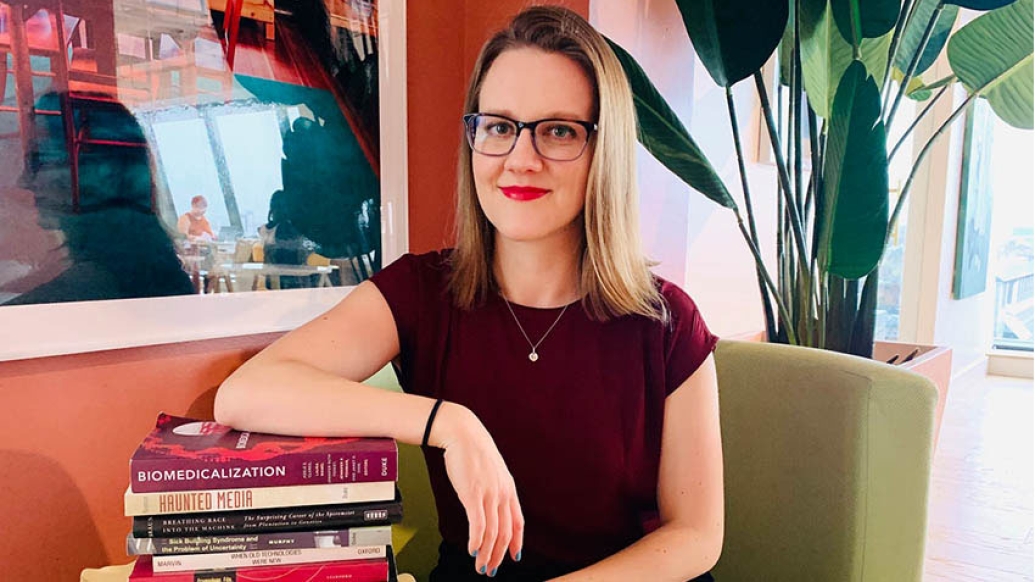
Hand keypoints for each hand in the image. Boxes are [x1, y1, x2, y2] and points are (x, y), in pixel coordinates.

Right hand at [433, 404, 523, 576]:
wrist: (461, 433)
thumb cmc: (472, 451)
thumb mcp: (491, 471)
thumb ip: (494, 488)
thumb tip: (491, 504)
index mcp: (509, 489)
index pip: (518, 522)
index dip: (517, 542)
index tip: (515, 557)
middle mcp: (502, 494)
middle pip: (505, 533)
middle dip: (498, 555)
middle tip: (490, 569)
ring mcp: (489, 494)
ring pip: (492, 533)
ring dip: (486, 554)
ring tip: (480, 566)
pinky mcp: (473, 494)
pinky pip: (478, 525)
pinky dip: (476, 541)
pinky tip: (472, 550)